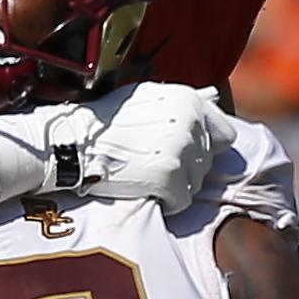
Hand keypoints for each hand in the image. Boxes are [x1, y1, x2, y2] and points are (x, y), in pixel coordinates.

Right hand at [46, 83, 238, 212]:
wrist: (73, 144)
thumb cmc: (105, 122)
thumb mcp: (145, 97)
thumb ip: (180, 104)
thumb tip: (211, 100)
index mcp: (188, 101)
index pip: (225, 134)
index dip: (206, 146)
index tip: (186, 152)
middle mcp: (190, 124)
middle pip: (207, 162)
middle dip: (185, 166)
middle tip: (152, 162)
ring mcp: (181, 153)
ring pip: (195, 183)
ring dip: (174, 184)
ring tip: (145, 173)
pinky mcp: (170, 179)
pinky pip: (181, 201)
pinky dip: (165, 201)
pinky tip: (143, 188)